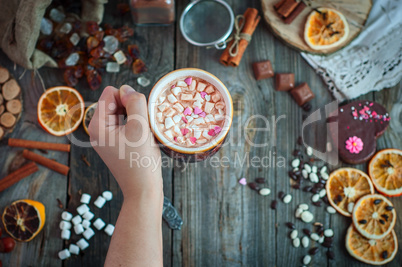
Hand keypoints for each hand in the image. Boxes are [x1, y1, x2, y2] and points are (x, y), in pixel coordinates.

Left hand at [88, 85, 162, 200]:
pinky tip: (143, 138)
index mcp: (97, 125)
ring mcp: (105, 137)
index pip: (111, 93)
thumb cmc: (141, 161)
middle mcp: (97, 129)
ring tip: (143, 134)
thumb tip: (127, 88)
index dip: (128, 98)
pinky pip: (125, 123)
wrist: (143, 190)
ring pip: (123, 112)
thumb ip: (134, 102)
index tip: (139, 117)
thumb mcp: (140, 127)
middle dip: (132, 108)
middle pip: (116, 101)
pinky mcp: (114, 143)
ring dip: (136, 117)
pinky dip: (136, 126)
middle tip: (142, 127)